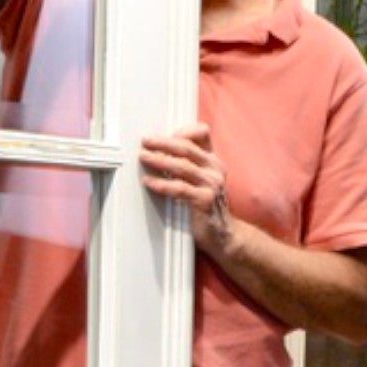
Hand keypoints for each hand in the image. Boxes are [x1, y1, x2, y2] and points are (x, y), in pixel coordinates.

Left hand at [140, 122, 233, 256]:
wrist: (222, 235)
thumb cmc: (206, 206)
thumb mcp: (202, 180)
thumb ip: (189, 164)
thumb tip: (161, 150)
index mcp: (213, 161)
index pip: (201, 134)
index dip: (181, 131)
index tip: (160, 135)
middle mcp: (215, 169)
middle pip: (187, 147)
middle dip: (163, 143)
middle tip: (145, 141)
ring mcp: (212, 185)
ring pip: (182, 166)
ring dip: (159, 160)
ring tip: (143, 157)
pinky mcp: (205, 201)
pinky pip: (180, 189)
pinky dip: (162, 184)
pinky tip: (149, 182)